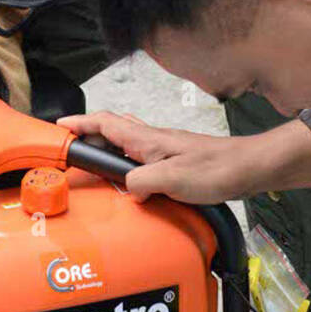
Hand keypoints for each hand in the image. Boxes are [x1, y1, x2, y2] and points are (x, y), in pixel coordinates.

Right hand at [59, 110, 310, 202]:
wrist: (251, 169)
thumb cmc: (219, 170)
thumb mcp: (174, 179)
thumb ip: (142, 182)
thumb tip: (124, 188)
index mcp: (149, 140)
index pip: (106, 124)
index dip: (80, 123)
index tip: (58, 127)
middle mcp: (155, 141)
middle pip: (113, 129)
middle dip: (89, 134)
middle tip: (70, 147)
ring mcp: (166, 151)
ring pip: (127, 144)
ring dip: (107, 149)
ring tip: (92, 166)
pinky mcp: (177, 163)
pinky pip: (143, 160)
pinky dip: (127, 166)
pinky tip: (130, 184)